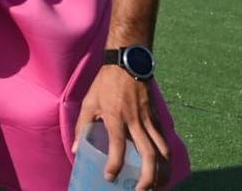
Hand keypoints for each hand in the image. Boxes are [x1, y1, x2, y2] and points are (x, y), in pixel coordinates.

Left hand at [76, 64, 172, 188]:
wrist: (127, 64)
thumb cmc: (105, 84)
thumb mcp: (89, 103)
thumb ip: (82, 126)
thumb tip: (76, 150)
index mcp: (116, 117)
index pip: (118, 147)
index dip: (114, 165)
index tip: (110, 178)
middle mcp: (136, 122)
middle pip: (148, 155)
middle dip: (148, 178)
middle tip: (140, 190)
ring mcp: (150, 121)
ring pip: (162, 151)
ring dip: (162, 172)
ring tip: (156, 186)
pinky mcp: (157, 119)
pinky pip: (165, 142)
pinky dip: (165, 158)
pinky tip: (162, 169)